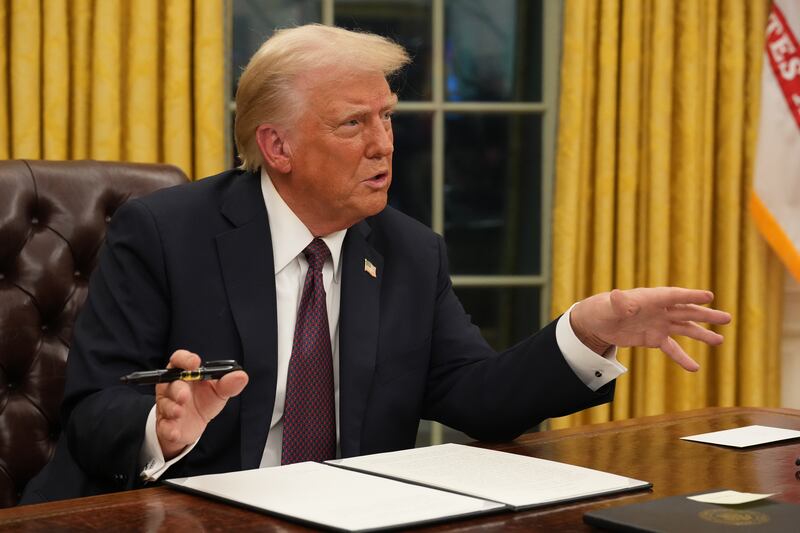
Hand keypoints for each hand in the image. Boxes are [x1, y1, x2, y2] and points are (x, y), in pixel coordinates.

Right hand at [155, 350, 248, 459]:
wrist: (194, 425)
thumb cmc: (204, 400)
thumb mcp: (218, 391)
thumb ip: (228, 383)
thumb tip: (241, 375)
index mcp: (183, 373)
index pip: (179, 359)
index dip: (185, 359)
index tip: (195, 363)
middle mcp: (171, 386)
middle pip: (171, 383)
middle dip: (178, 389)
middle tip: (185, 395)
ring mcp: (166, 405)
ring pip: (165, 405)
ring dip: (172, 408)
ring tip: (179, 412)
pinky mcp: (165, 424)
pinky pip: (164, 426)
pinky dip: (169, 429)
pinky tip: (174, 432)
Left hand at [569, 287, 731, 371]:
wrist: (598, 322)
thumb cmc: (603, 308)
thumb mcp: (609, 306)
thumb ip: (618, 303)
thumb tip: (618, 296)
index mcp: (650, 298)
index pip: (673, 296)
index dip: (690, 296)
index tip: (708, 296)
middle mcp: (659, 310)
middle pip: (686, 311)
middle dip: (705, 315)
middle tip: (727, 318)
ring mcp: (659, 324)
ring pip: (684, 329)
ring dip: (701, 334)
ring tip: (719, 340)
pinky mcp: (655, 338)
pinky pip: (672, 348)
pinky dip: (682, 358)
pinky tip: (694, 368)